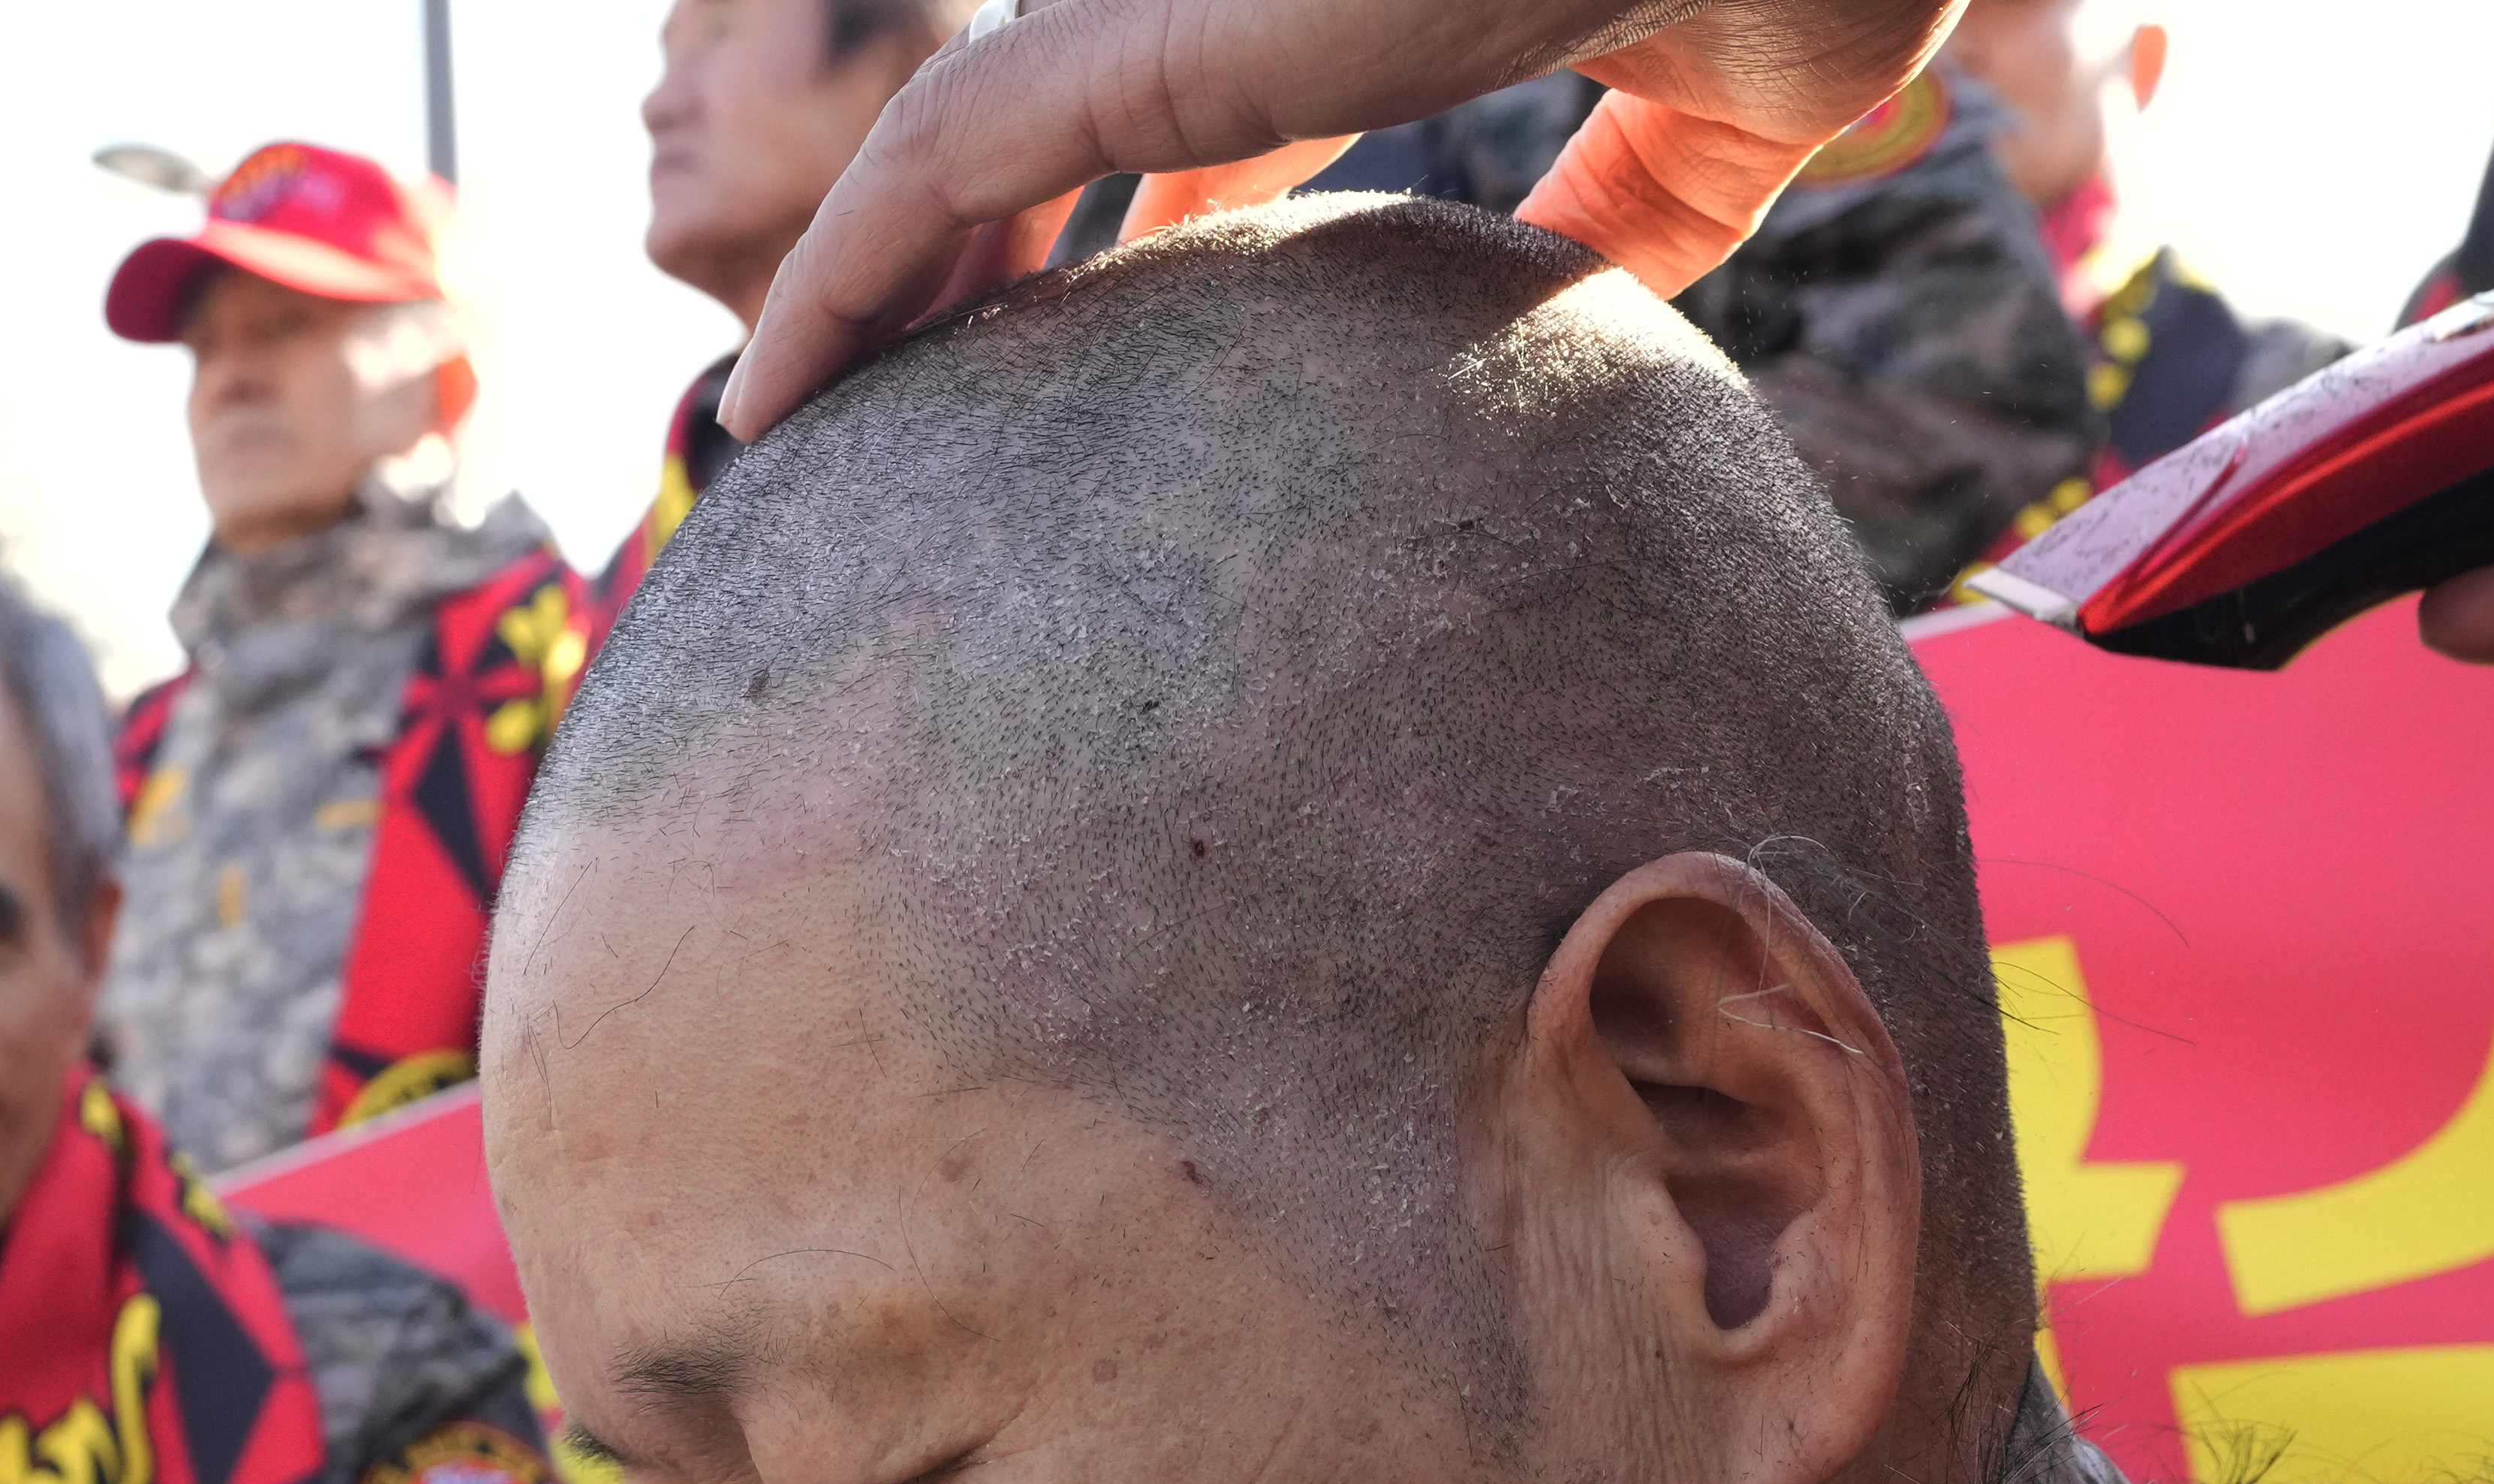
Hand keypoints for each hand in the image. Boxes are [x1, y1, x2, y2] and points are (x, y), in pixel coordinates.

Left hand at [728, 0, 1957, 434]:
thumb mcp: (1718, 116)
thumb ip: (1632, 209)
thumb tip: (1588, 319)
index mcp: (1342, 23)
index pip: (1172, 141)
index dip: (1101, 255)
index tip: (1072, 362)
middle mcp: (1231, 12)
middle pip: (1023, 155)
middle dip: (940, 285)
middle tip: (877, 426)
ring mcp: (1176, 14)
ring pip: (938, 161)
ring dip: (852, 292)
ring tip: (777, 431)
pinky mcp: (1149, 42)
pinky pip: (935, 165)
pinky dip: (839, 275)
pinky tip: (775, 399)